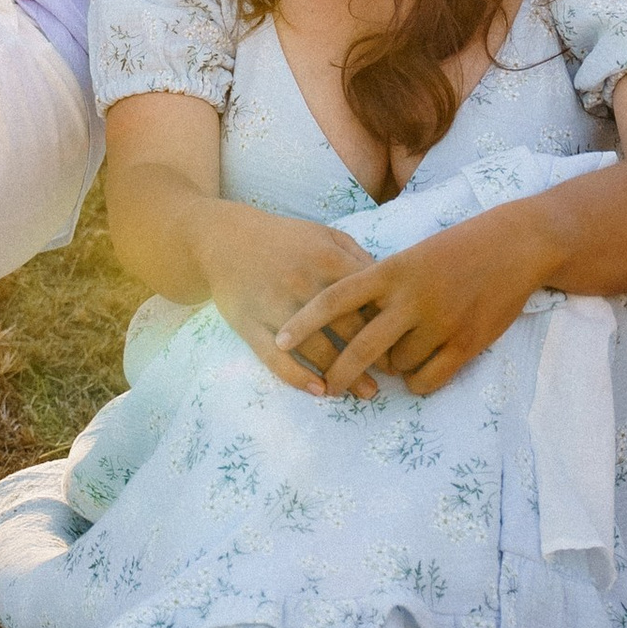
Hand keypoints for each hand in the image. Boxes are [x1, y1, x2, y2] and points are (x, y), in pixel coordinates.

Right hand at [192, 201, 374, 394]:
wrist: (222, 239)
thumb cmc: (283, 239)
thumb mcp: (324, 234)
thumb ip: (358, 257)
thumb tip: (391, 290)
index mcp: (326, 259)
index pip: (369, 298)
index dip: (390, 323)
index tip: (404, 342)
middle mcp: (303, 284)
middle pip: (347, 329)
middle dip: (373, 356)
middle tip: (391, 375)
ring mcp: (275, 307)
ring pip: (317, 349)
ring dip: (344, 375)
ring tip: (364, 393)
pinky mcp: (250, 326)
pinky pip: (276, 359)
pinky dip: (299, 378)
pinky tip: (320, 391)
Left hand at [276, 204, 551, 399]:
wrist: (514, 246)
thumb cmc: (454, 249)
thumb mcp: (409, 256)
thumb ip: (377, 284)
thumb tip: (344, 319)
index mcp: (391, 270)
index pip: (334, 299)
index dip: (304, 323)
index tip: (280, 341)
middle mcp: (411, 298)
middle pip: (361, 347)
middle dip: (339, 372)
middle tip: (328, 387)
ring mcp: (441, 323)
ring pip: (396, 365)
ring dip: (390, 370)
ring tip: (396, 357)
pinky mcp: (467, 344)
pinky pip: (428, 379)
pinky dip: (416, 382)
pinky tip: (416, 373)